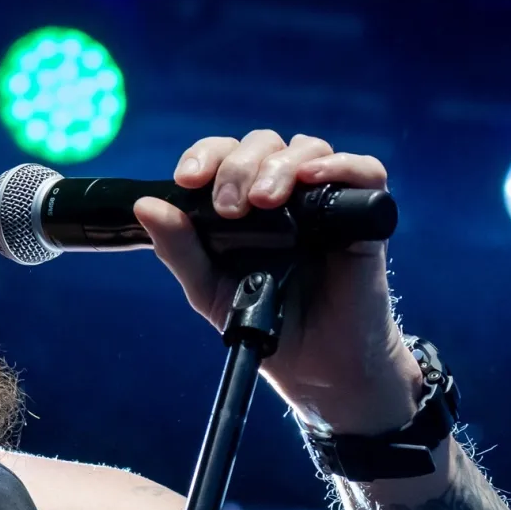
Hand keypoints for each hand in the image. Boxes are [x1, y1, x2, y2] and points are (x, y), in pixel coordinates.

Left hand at [133, 130, 422, 433]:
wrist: (313, 364)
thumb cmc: (263, 320)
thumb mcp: (208, 287)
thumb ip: (178, 248)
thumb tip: (145, 205)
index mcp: (244, 200)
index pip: (224, 154)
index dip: (206, 155)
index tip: (188, 180)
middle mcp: (285, 191)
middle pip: (263, 145)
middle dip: (240, 167)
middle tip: (230, 208)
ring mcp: (325, 200)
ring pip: (307, 149)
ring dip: (280, 166)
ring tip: (266, 202)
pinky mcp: (365, 216)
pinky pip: (364, 171)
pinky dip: (339, 166)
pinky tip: (313, 179)